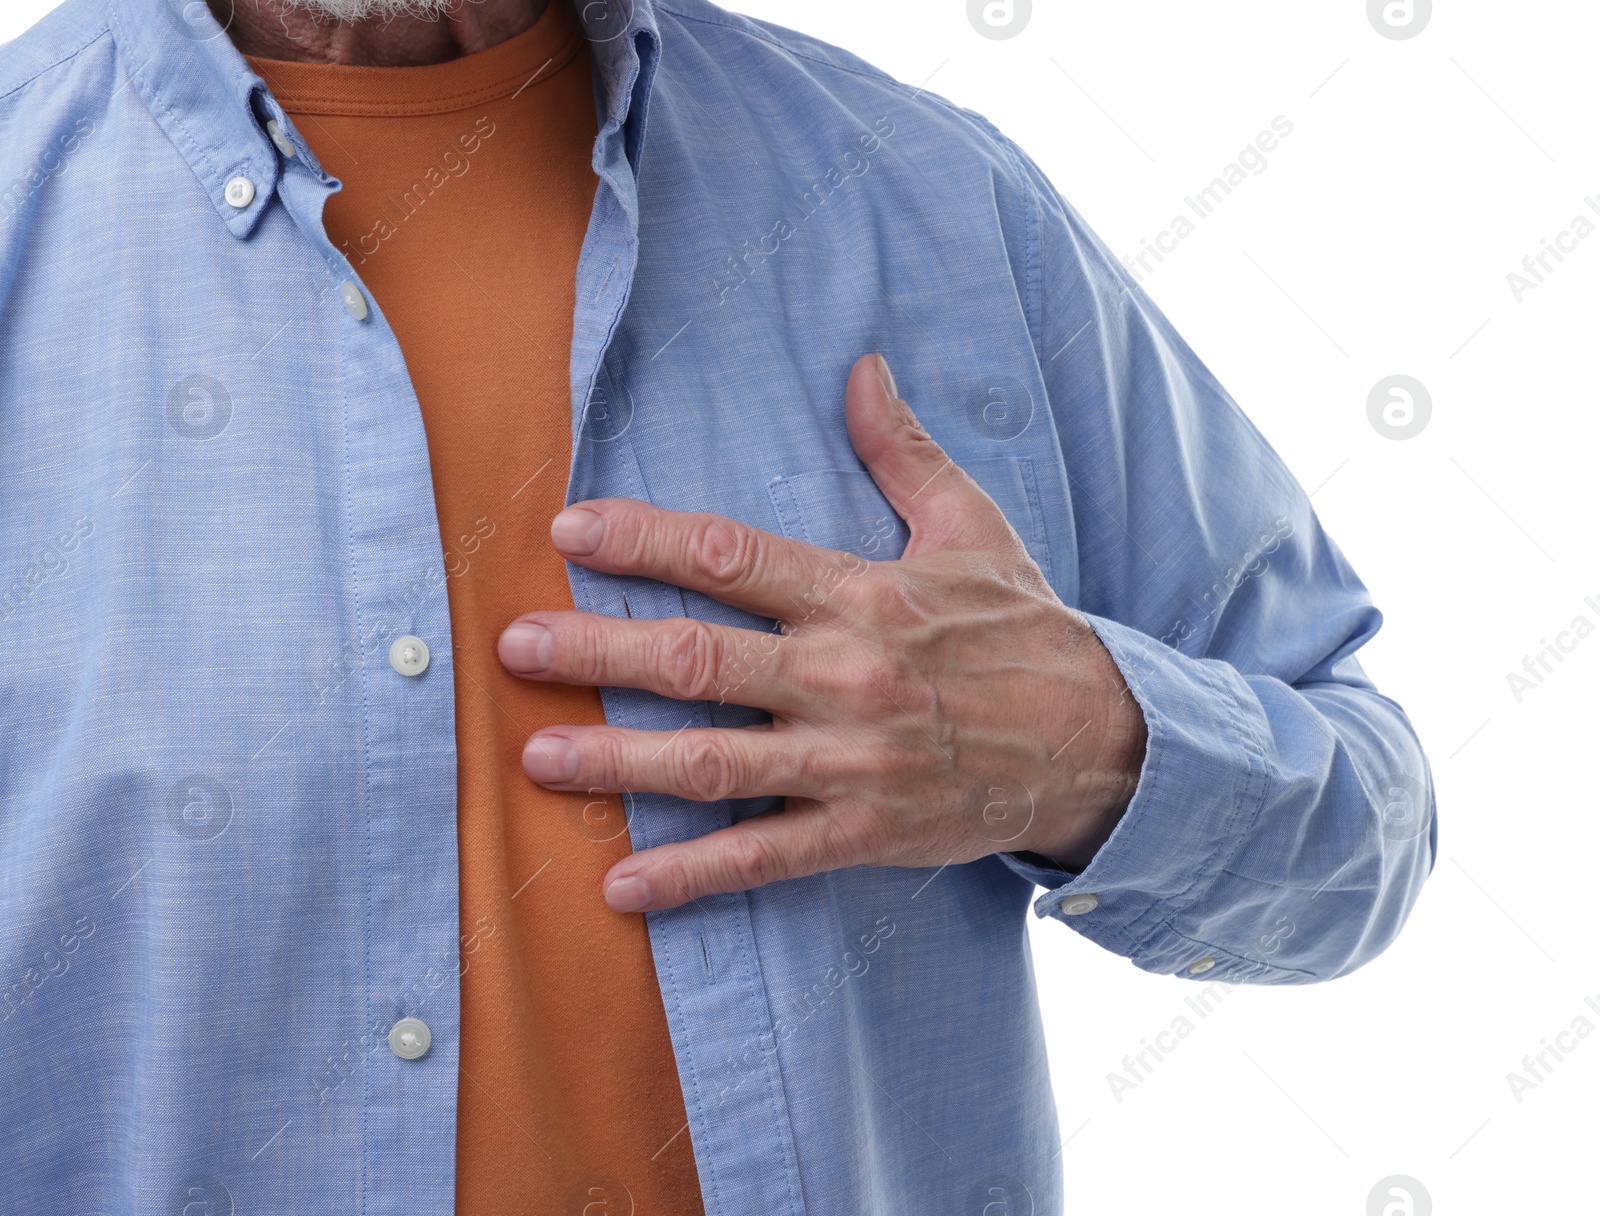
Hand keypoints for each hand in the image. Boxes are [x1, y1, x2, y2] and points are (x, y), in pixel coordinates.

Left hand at [497, 354, 1146, 911]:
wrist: (1099, 740)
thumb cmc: (1023, 626)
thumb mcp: (971, 525)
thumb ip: (902, 449)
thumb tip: (861, 365)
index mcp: (861, 593)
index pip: (730, 557)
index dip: (643, 541)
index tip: (568, 531)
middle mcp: (845, 674)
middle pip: (698, 660)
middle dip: (597, 653)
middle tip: (514, 648)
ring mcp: (850, 762)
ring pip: (713, 761)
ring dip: (619, 763)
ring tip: (537, 758)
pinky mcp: (864, 832)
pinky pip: (764, 856)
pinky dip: (691, 874)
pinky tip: (621, 884)